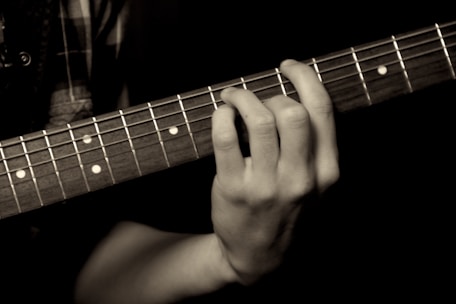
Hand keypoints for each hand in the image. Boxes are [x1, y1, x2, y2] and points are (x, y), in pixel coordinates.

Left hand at [211, 59, 338, 282]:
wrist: (259, 257)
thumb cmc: (287, 213)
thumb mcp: (316, 187)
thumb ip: (315, 148)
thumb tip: (293, 96)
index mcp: (326, 172)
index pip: (322, 111)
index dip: (305, 77)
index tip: (289, 66)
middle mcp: (300, 178)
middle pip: (292, 111)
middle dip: (271, 93)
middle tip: (256, 96)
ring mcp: (266, 185)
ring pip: (258, 119)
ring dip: (241, 97)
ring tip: (232, 97)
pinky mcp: (233, 188)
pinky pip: (226, 137)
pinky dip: (221, 115)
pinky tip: (221, 114)